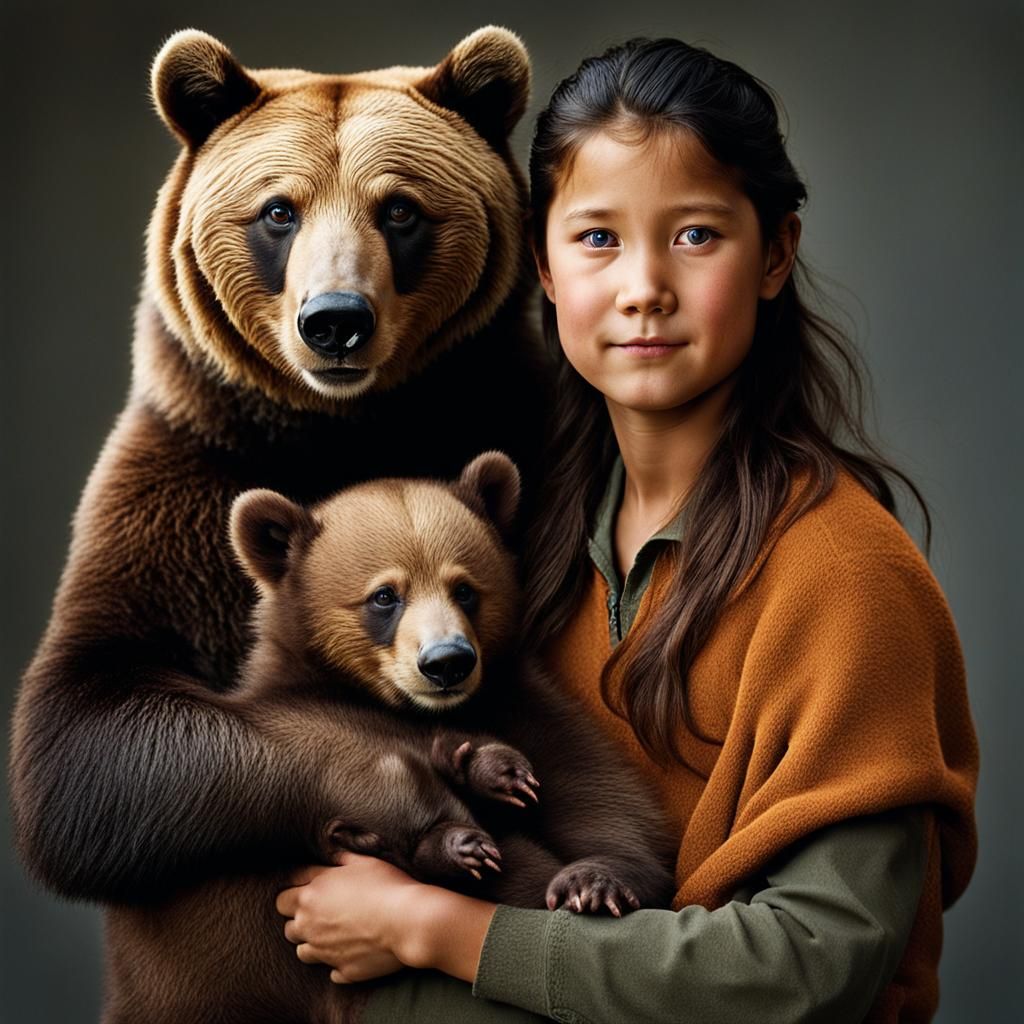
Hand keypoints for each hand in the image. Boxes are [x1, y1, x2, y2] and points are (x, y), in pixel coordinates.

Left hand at [276, 852, 418, 982]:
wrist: (408, 922)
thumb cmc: (387, 885)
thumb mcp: (363, 861)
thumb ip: (341, 858)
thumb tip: (331, 853)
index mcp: (311, 894)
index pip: (284, 892)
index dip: (297, 888)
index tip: (312, 886)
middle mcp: (310, 924)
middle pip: (287, 924)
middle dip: (298, 917)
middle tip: (321, 910)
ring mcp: (324, 951)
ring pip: (301, 950)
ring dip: (313, 942)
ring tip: (334, 932)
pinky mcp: (341, 970)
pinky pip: (329, 970)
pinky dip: (336, 962)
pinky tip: (351, 950)